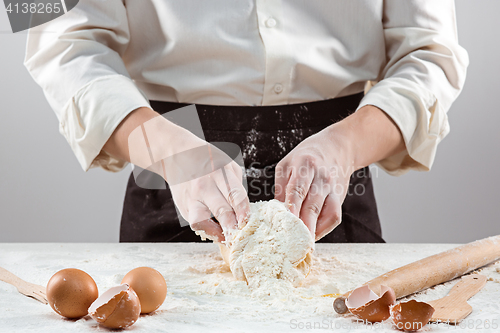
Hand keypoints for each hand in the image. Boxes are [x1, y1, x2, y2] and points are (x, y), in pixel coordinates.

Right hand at [104, 107, 249, 242]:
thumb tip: (243, 211)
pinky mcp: (184, 207)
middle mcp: (204, 185)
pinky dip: (207, 230)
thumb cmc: (207, 160)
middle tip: (242, 236)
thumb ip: (236, 185)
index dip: (243, 211)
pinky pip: (196, 223)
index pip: (234, 195)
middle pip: (221, 211)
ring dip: (216, 233)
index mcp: (219, 172)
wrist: (175, 155)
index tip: (248, 222)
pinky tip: (217, 231)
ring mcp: (191, 197)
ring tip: (228, 237)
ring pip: (201, 221)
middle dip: (233, 227)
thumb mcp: (227, 164)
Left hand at [274, 105, 405, 240]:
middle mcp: (322, 177)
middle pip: (312, 205)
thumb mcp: (287, 164)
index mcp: (305, 165)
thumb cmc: (306, 156)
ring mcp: (333, 188)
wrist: (337, 147)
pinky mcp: (340, 197)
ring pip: (326, 213)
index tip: (286, 221)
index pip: (298, 188)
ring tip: (302, 245)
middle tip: (291, 242)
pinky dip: (323, 228)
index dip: (292, 206)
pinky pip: (334, 217)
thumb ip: (281, 187)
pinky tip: (312, 235)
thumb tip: (274, 212)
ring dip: (314, 230)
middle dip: (303, 225)